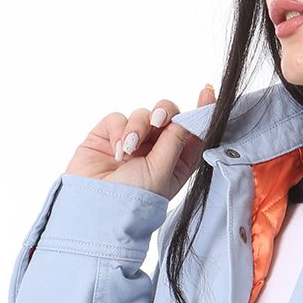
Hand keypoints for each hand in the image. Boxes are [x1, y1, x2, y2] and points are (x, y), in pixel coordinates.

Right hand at [65, 85, 217, 198]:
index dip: (201, 114)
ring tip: (129, 149)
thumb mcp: (163, 171)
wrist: (95, 209)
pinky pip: (117, 118)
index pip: (193, 133)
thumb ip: (175, 141)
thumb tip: (186, 118)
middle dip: (165, 112)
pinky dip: (118, 130)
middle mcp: (155, 151)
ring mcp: (131, 142)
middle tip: (160, 120)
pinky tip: (117, 150)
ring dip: (138, 127)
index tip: (207, 94)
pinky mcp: (107, 137)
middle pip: (168, 116)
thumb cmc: (133, 199)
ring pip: (142, 115)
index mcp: (175, 163)